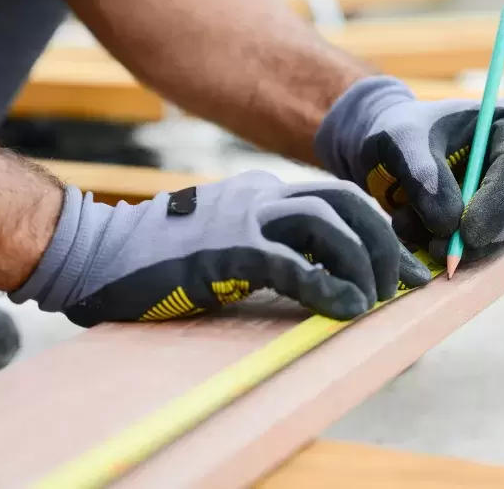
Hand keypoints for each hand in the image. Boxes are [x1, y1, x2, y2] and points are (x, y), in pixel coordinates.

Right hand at [8, 170, 429, 326]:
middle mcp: (260, 197)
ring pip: (328, 226)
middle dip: (386, 243)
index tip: (404, 266)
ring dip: (364, 263)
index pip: (339, 199)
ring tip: (377, 300)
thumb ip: (272, 248)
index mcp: (263, 194)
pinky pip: (293, 264)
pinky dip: (328, 286)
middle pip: (346, 203)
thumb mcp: (229, 243)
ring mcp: (243, 219)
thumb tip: (321, 276)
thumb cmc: (164, 258)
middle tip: (404, 284)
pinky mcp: (226, 250)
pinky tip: (346, 309)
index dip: (380, 230)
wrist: (99, 254)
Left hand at [315, 76, 503, 264]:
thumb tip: (449, 224)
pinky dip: (459, 249)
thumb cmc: (403, 133)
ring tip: (415, 233)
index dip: (497, 204)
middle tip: (438, 250)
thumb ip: (423, 177)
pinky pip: (493, 244)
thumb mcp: (402, 143)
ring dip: (465, 246)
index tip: (465, 234)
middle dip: (483, 235)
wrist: (396, 147)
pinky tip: (424, 238)